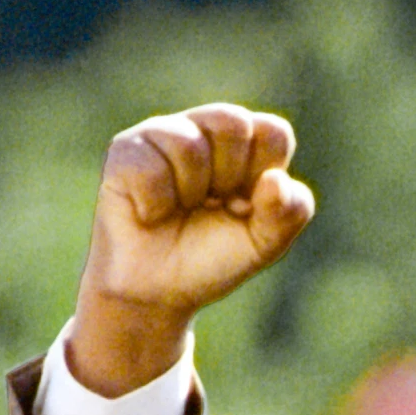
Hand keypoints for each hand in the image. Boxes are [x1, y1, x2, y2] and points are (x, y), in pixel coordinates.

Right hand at [66, 101, 315, 398]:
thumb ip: (290, 212)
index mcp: (246, 143)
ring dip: (189, 193)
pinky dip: (155, 205)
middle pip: (233, 124)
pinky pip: (150, 169)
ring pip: (188, 145)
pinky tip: (149, 213)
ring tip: (179, 208)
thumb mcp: (264, 243)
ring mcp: (163, 132)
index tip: (246, 206)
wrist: (159, 291)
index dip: (264, 174)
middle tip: (211, 204)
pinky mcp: (125, 149)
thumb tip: (275, 179)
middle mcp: (204, 127)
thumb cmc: (212, 257)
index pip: (273, 133)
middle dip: (228, 177)